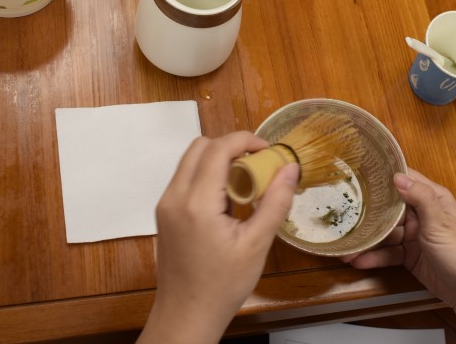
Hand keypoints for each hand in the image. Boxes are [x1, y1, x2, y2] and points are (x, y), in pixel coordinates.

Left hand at [138, 132, 298, 343]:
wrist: (186, 315)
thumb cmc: (223, 285)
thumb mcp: (257, 245)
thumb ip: (275, 202)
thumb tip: (290, 168)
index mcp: (197, 203)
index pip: (217, 148)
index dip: (244, 140)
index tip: (268, 150)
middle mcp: (174, 197)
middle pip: (199, 146)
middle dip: (230, 146)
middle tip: (257, 164)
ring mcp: (165, 204)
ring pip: (189, 160)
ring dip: (217, 159)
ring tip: (245, 181)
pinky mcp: (164, 213)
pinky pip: (185, 178)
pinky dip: (207, 174)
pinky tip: (228, 199)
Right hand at [342, 170, 455, 342]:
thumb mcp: (440, 222)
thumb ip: (420, 197)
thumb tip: (397, 175)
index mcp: (432, 198)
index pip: (405, 180)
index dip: (383, 176)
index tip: (357, 173)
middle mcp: (422, 213)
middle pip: (389, 207)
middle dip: (367, 212)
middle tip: (342, 213)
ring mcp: (415, 235)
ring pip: (385, 232)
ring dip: (366, 239)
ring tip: (345, 245)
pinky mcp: (409, 255)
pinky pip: (388, 253)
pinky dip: (374, 256)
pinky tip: (358, 260)